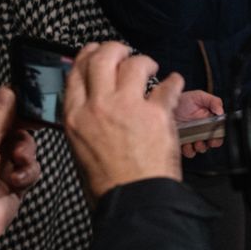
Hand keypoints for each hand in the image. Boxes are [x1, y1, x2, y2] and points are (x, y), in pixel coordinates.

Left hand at [0, 87, 40, 249]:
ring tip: (17, 162)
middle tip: (35, 125)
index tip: (28, 95)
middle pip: (13, 124)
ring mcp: (0, 163)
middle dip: (23, 128)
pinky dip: (26, 173)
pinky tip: (16, 182)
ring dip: (25, 153)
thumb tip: (7, 90)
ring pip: (26, 145)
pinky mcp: (15, 179)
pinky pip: (30, 167)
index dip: (9, 99)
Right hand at [63, 42, 181, 201]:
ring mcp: (127, 107)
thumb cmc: (108, 183)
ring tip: (152, 68)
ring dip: (145, 62)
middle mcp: (98, 106)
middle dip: (115, 48)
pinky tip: (175, 82)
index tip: (95, 50)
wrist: (133, 201)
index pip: (77, 73)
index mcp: (75, 117)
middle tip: (125, 51)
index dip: (88, 55)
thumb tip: (94, 104)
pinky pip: (167, 86)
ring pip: (135, 64)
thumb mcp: (81, 148)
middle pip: (103, 58)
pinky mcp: (156, 113)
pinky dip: (174, 82)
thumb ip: (86, 121)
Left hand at [173, 89, 224, 156]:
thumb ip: (213, 101)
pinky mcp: (182, 142)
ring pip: (200, 148)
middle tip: (208, 140)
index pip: (218, 131)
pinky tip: (187, 143)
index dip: (219, 135)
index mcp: (208, 120)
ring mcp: (191, 136)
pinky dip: (189, 150)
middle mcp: (201, 130)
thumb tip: (221, 111)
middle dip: (211, 143)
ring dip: (200, 147)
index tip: (217, 135)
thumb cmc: (182, 100)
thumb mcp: (199, 96)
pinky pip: (188, 151)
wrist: (163, 104)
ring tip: (197, 141)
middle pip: (211, 142)